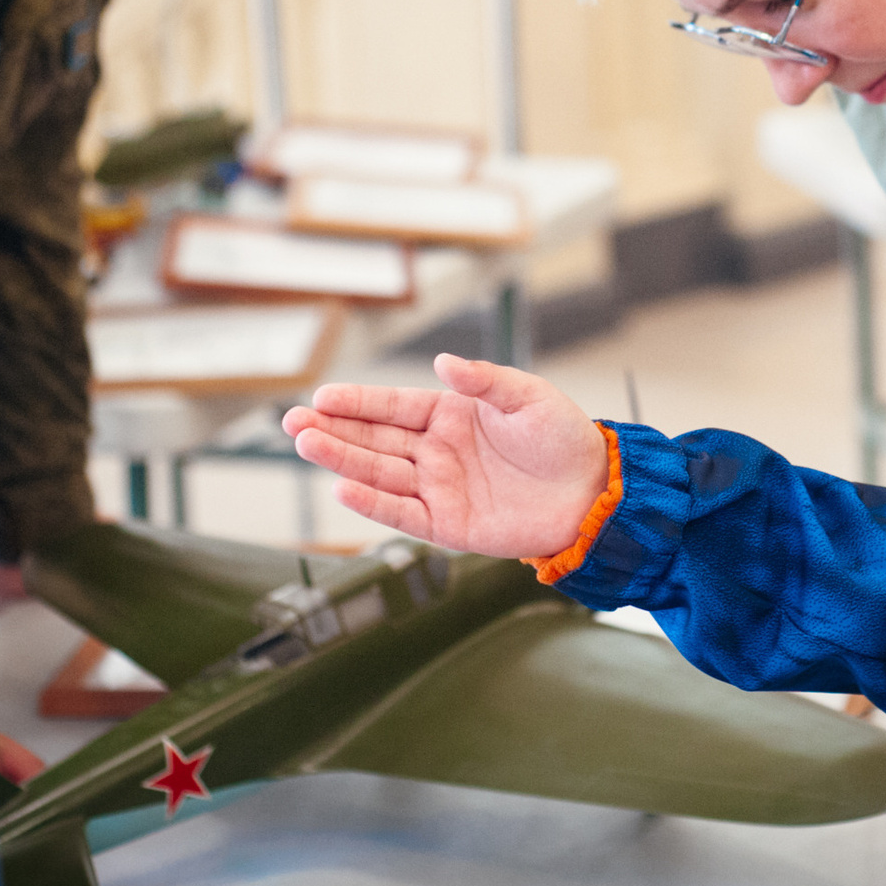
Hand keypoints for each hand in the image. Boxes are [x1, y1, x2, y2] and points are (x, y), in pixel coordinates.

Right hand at [284, 353, 607, 557]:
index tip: (321, 397)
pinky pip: (402, 512)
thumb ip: (484, 380)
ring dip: (342, 460)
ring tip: (306, 445)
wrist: (594, 492)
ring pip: (380, 472)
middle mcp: (437, 451)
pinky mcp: (448, 524)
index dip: (357, 402)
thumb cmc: (564, 439)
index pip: (393, 406)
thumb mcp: (527, 397)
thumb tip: (442, 361)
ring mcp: (439, 487)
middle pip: (375, 439)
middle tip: (292, 423)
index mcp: (452, 415)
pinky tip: (343, 487)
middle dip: (333, 430)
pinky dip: (373, 502)